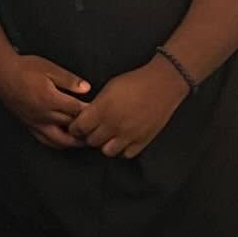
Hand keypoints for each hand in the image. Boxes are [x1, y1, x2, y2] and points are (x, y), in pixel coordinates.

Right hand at [0, 54, 90, 149]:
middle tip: (99, 130)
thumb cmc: (25, 68)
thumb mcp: (49, 68)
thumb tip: (87, 88)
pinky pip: (46, 141)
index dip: (91, 112)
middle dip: (86, 129)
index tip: (102, 112)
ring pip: (60, 140)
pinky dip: (58, 144)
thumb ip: (69, 80)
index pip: (77, 110)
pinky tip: (65, 141)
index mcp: (50, 99)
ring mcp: (36, 123)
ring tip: (86, 140)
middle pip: (71, 127)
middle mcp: (44, 115)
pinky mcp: (30, 125)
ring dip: (74, 142)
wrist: (2, 74)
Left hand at [68, 59, 186, 158]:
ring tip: (107, 136)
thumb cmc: (134, 82)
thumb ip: (96, 105)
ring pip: (107, 151)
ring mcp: (128, 135)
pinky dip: (121, 149)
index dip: (75, 127)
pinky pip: (125, 154)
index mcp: (102, 110)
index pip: (79, 128)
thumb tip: (85, 116)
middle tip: (92, 130)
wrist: (162, 85)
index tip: (77, 125)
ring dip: (104, 145)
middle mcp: (113, 125)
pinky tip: (122, 140)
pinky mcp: (142, 141)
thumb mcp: (109, 88)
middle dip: (88, 136)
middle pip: (91, 141)